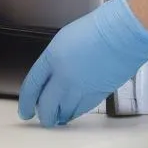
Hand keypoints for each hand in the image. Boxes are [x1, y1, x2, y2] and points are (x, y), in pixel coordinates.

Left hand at [18, 0, 147, 126]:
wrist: (123, 33)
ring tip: (58, 118)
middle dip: (44, 115)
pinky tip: (72, 113)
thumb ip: (56, 58)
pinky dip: (75, 113)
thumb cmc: (98, 28)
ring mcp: (81, 87)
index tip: (24, 110)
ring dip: (60, 116)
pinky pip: (81, 110)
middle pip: (46, 104)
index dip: (26, 100)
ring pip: (64, 111)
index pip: (32, 85)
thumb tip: (54, 74)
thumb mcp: (65, 39)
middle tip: (43, 118)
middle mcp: (63, 76)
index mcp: (52, 57)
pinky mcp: (98, 94)